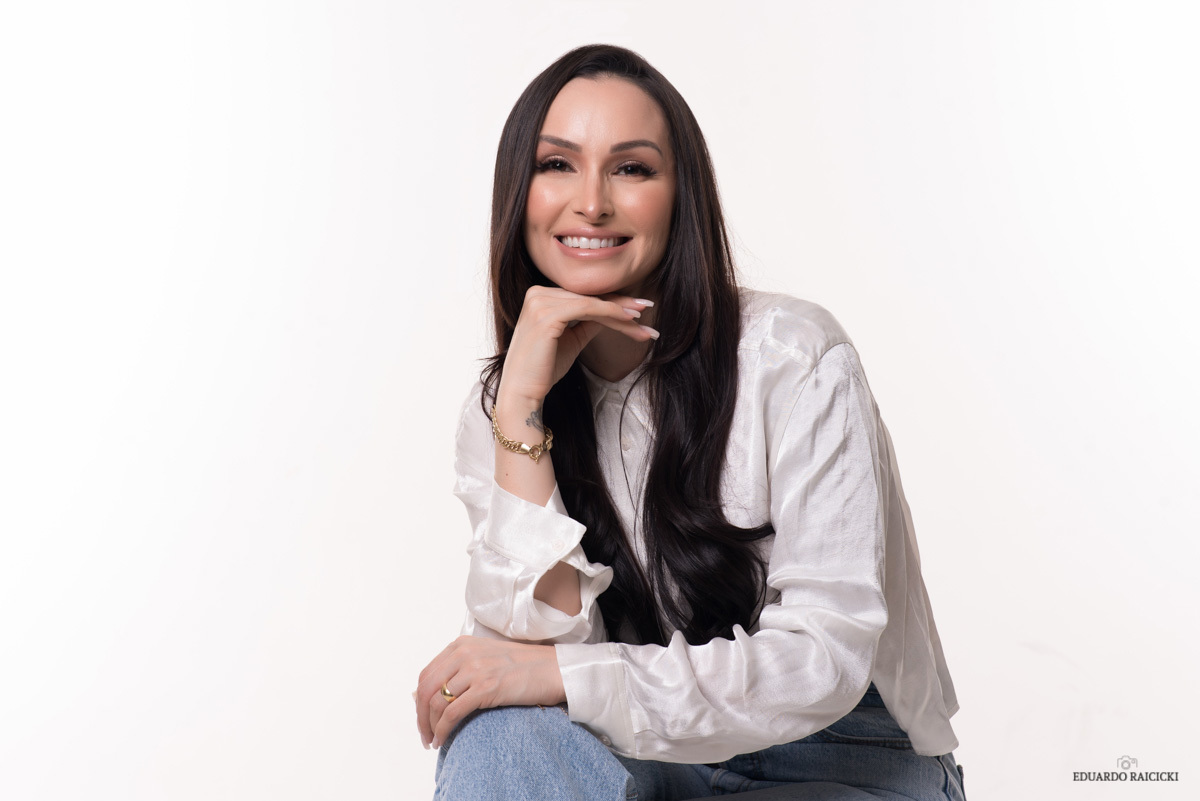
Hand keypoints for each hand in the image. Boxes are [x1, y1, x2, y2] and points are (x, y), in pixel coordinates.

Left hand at [414, 635, 565, 749]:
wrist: (553, 669)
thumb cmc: (523, 667)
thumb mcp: (486, 658)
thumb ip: (461, 669)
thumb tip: (433, 695)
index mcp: (461, 645)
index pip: (426, 675)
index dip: (418, 701)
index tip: (422, 718)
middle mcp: (464, 654)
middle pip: (426, 689)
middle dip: (420, 717)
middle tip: (424, 735)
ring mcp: (475, 670)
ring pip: (436, 702)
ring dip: (430, 727)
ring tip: (433, 741)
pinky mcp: (486, 688)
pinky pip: (452, 713)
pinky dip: (442, 730)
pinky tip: (442, 740)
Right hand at [499, 286, 655, 406]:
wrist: (522, 392)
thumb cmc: (543, 370)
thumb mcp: (571, 340)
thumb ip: (588, 322)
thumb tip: (613, 312)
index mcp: (540, 296)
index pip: (583, 296)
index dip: (612, 301)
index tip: (638, 308)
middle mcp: (537, 293)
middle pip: (589, 296)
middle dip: (621, 304)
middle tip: (648, 307)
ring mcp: (539, 301)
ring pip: (591, 302)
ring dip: (620, 311)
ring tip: (643, 321)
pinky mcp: (545, 314)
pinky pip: (587, 308)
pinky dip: (610, 312)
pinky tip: (628, 319)